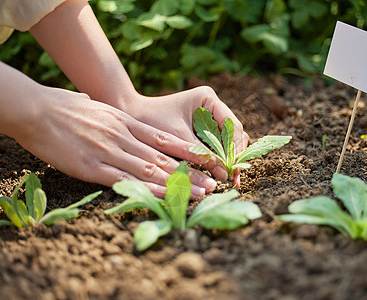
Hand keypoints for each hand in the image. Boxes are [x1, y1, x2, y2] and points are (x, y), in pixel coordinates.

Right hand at [14, 87, 217, 198]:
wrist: (37, 109)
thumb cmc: (64, 107)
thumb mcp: (98, 107)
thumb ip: (114, 116)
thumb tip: (121, 116)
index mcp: (126, 122)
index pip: (164, 139)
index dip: (187, 152)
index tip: (207, 161)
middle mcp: (123, 137)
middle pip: (164, 158)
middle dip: (191, 173)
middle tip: (213, 184)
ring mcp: (110, 152)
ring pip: (151, 171)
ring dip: (178, 184)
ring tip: (200, 194)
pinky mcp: (93, 167)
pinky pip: (125, 181)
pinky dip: (147, 190)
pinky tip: (164, 198)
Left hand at [119, 86, 248, 185]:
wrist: (130, 117)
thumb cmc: (151, 122)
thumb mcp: (179, 139)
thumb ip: (203, 154)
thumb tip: (225, 174)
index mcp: (208, 99)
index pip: (233, 127)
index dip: (236, 150)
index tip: (233, 170)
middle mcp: (212, 106)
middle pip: (233, 134)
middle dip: (233, 155)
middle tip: (233, 179)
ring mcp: (208, 117)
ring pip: (226, 140)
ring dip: (227, 158)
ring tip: (226, 179)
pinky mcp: (201, 128)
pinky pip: (215, 144)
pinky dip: (216, 158)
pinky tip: (217, 172)